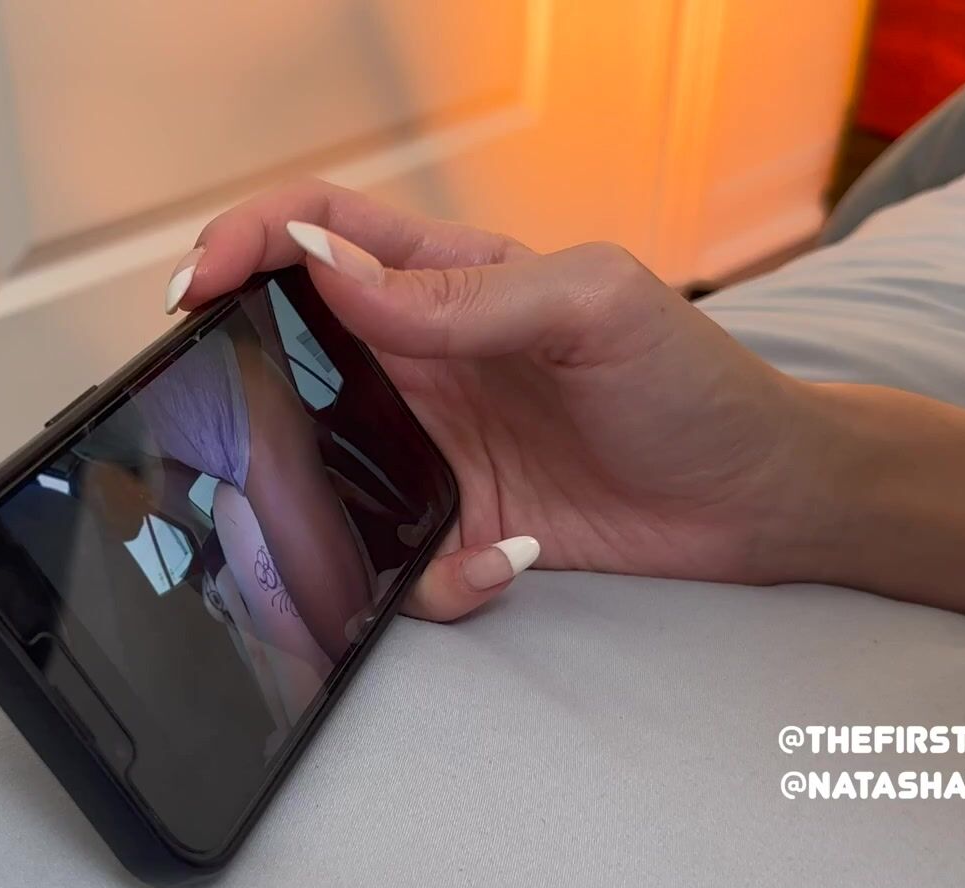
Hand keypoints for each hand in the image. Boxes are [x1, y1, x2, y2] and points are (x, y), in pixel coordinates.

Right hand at [167, 180, 829, 621]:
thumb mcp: (592, 306)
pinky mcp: (460, 529)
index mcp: (454, 280)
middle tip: (217, 405)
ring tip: (361, 515)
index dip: (250, 239)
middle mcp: (428, 361)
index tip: (202, 282)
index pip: (325, 233)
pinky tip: (500, 559)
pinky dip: (437, 577)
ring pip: (324, 470)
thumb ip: (461, 294)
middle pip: (293, 346)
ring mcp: (437, 448)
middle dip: (242, 372)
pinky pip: (400, 564)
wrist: (762, 499)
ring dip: (319, 502)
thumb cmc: (695, 383)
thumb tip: (331, 274)